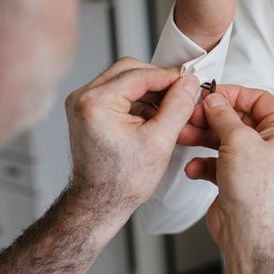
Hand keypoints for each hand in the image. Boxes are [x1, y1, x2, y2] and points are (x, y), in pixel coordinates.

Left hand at [65, 58, 199, 240]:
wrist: (99, 203)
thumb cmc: (121, 181)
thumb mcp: (159, 141)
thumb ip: (178, 106)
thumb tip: (189, 83)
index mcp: (96, 102)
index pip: (140, 74)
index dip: (169, 76)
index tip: (190, 80)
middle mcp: (83, 98)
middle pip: (129, 70)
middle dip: (158, 80)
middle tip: (181, 91)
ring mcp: (83, 103)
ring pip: (124, 79)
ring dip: (149, 90)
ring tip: (170, 107)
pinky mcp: (88, 110)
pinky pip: (117, 92)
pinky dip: (138, 99)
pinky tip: (154, 114)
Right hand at [182, 87, 273, 244]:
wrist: (248, 233)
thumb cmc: (256, 192)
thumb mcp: (238, 140)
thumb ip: (224, 115)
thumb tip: (215, 100)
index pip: (260, 100)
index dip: (234, 94)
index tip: (212, 93)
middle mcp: (273, 146)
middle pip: (238, 119)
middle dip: (212, 117)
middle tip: (193, 114)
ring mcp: (255, 163)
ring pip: (224, 139)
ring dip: (202, 137)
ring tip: (184, 135)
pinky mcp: (238, 179)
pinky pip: (217, 162)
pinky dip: (203, 163)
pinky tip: (194, 168)